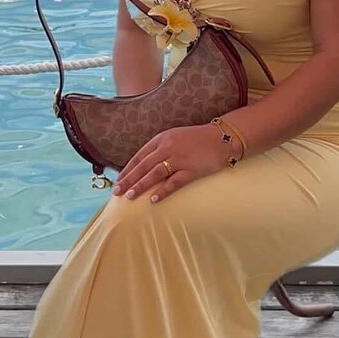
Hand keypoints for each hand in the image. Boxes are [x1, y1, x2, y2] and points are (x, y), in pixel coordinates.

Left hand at [112, 124, 237, 203]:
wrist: (222, 138)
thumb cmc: (198, 139)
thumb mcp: (175, 137)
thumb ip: (160, 149)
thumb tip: (144, 165)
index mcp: (162, 139)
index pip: (139, 156)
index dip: (127, 170)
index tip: (118, 181)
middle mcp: (168, 147)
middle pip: (143, 166)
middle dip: (129, 180)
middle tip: (117, 192)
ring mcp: (180, 158)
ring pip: (155, 174)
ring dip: (141, 186)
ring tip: (130, 196)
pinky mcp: (191, 169)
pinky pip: (174, 182)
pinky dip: (163, 191)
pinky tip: (153, 200)